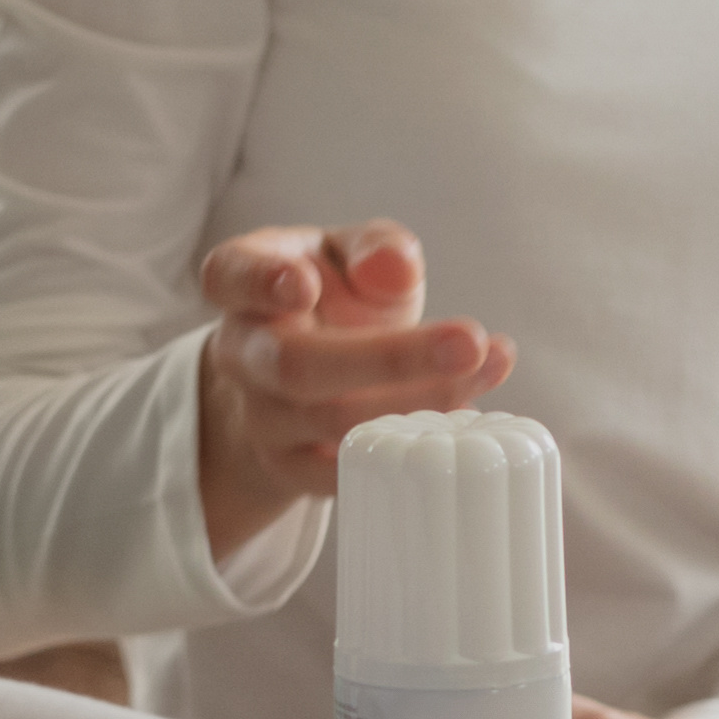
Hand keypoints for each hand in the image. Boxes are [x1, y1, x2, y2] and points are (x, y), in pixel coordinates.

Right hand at [191, 223, 510, 558]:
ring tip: (489, 365)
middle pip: (295, 365)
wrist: (293, 381)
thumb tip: (394, 267)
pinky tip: (467, 416)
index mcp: (244, 284)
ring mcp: (263, 419)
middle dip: (389, 358)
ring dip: (425, 399)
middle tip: (469, 340)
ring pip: (336, 422)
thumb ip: (373, 248)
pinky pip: (353, 470)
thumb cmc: (328, 299)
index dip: (259, 283)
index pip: (229, 276)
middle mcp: (242, 355)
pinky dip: (415, 447)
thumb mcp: (348, 255)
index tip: (302, 285)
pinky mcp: (294, 470)